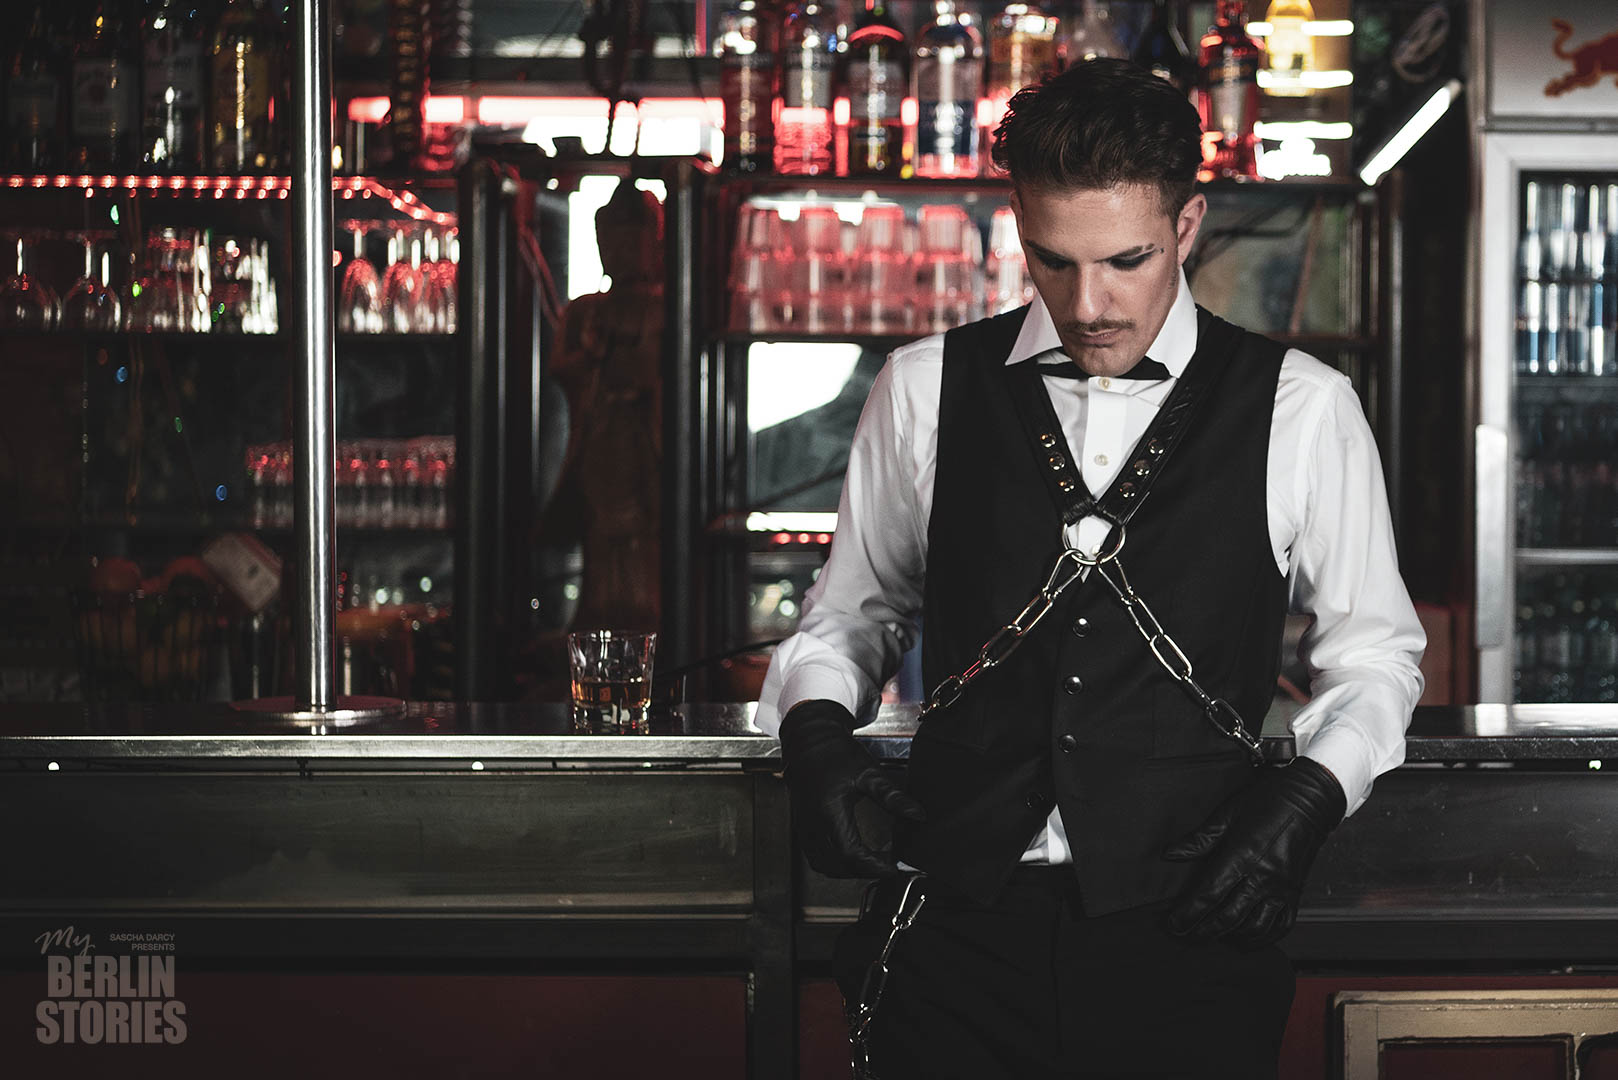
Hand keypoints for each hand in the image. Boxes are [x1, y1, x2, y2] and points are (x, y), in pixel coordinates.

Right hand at [778, 700, 926, 877]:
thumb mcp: (870, 773)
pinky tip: (850, 855)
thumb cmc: (835, 754)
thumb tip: (918, 815)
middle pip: (838, 866)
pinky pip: (816, 857)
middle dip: (865, 871)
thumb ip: (893, 797)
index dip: (874, 866)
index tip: (893, 866)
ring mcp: (804, 827)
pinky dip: (834, 864)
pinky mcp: (802, 827)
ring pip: (824, 865)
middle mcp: (813, 823)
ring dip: (848, 870)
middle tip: (887, 864)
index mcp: (830, 811)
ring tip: (871, 862)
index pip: (851, 854)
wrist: (809, 742)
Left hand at [1163, 757, 1345, 947]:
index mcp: (1242, 855)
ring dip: (1231, 938)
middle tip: (1186, 936)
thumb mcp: (1227, 813)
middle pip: (1228, 917)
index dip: (1188, 913)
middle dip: (1203, 932)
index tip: (1173, 924)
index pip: (1209, 894)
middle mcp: (1263, 877)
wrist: (1310, 798)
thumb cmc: (1267, 800)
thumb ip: (1198, 839)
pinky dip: (1263, 939)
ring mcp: (1282, 888)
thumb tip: (1170, 854)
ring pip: (1254, 928)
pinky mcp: (1295, 893)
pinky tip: (1247, 938)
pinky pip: (1280, 926)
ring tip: (1213, 937)